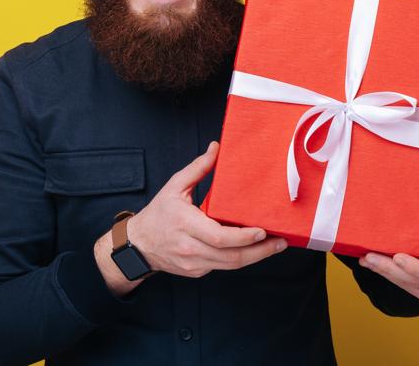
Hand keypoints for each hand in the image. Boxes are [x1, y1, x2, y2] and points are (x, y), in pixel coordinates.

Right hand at [127, 141, 287, 277]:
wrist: (138, 245)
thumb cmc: (158, 214)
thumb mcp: (175, 186)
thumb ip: (198, 168)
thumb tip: (217, 148)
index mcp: (185, 224)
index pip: (219, 237)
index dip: (243, 237)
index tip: (262, 230)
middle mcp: (190, 248)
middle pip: (231, 256)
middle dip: (259, 251)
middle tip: (280, 242)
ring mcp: (194, 263)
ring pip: (230, 265)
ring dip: (255, 257)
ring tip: (274, 246)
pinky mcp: (197, 271)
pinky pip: (222, 266)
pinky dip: (239, 258)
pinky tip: (254, 249)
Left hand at [358, 150, 418, 304]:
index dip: (418, 267)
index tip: (399, 257)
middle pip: (416, 279)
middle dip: (392, 270)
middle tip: (370, 256)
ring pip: (406, 285)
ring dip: (385, 272)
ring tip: (366, 258)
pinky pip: (401, 288)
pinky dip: (385, 276)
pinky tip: (369, 263)